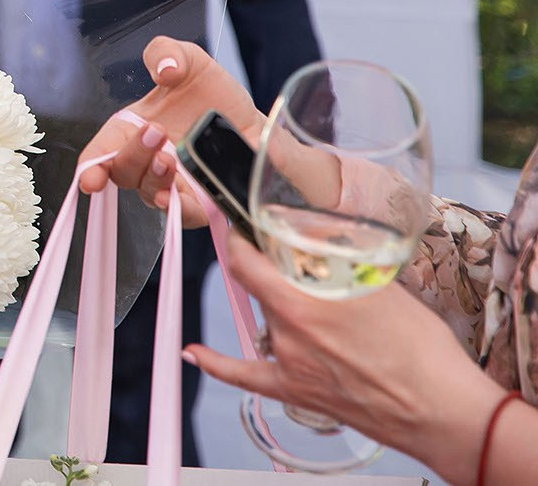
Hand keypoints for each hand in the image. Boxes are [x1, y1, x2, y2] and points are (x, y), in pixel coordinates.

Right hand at [77, 37, 263, 220]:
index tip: (89, 178)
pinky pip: (184, 214)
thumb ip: (166, 53)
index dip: (91, 166)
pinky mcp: (200, 201)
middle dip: (132, 157)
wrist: (250, 117)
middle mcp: (145, 161)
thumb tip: (164, 71)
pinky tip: (176, 198)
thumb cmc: (211, 92)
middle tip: (155, 132)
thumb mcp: (188, 59)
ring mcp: (171, 184)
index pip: (101, 150)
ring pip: (149, 194)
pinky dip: (178, 209)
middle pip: (122, 172)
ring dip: (153, 180)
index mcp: (131, 129)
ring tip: (168, 158)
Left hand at [184, 231, 504, 480]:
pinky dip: (216, 363)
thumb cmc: (424, 351)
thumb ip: (343, 264)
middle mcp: (288, 330)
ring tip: (327, 317)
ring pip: (268, 322)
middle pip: (261, 287)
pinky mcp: (295, 391)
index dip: (238, 238)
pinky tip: (193, 352)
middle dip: (274, 271)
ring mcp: (288, 363)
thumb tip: (320, 243)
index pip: (247, 259)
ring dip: (284, 311)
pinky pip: (245, 375)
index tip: (240, 226)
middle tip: (292, 262)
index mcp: (304, 301)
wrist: (443, 412)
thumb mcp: (383, 287)